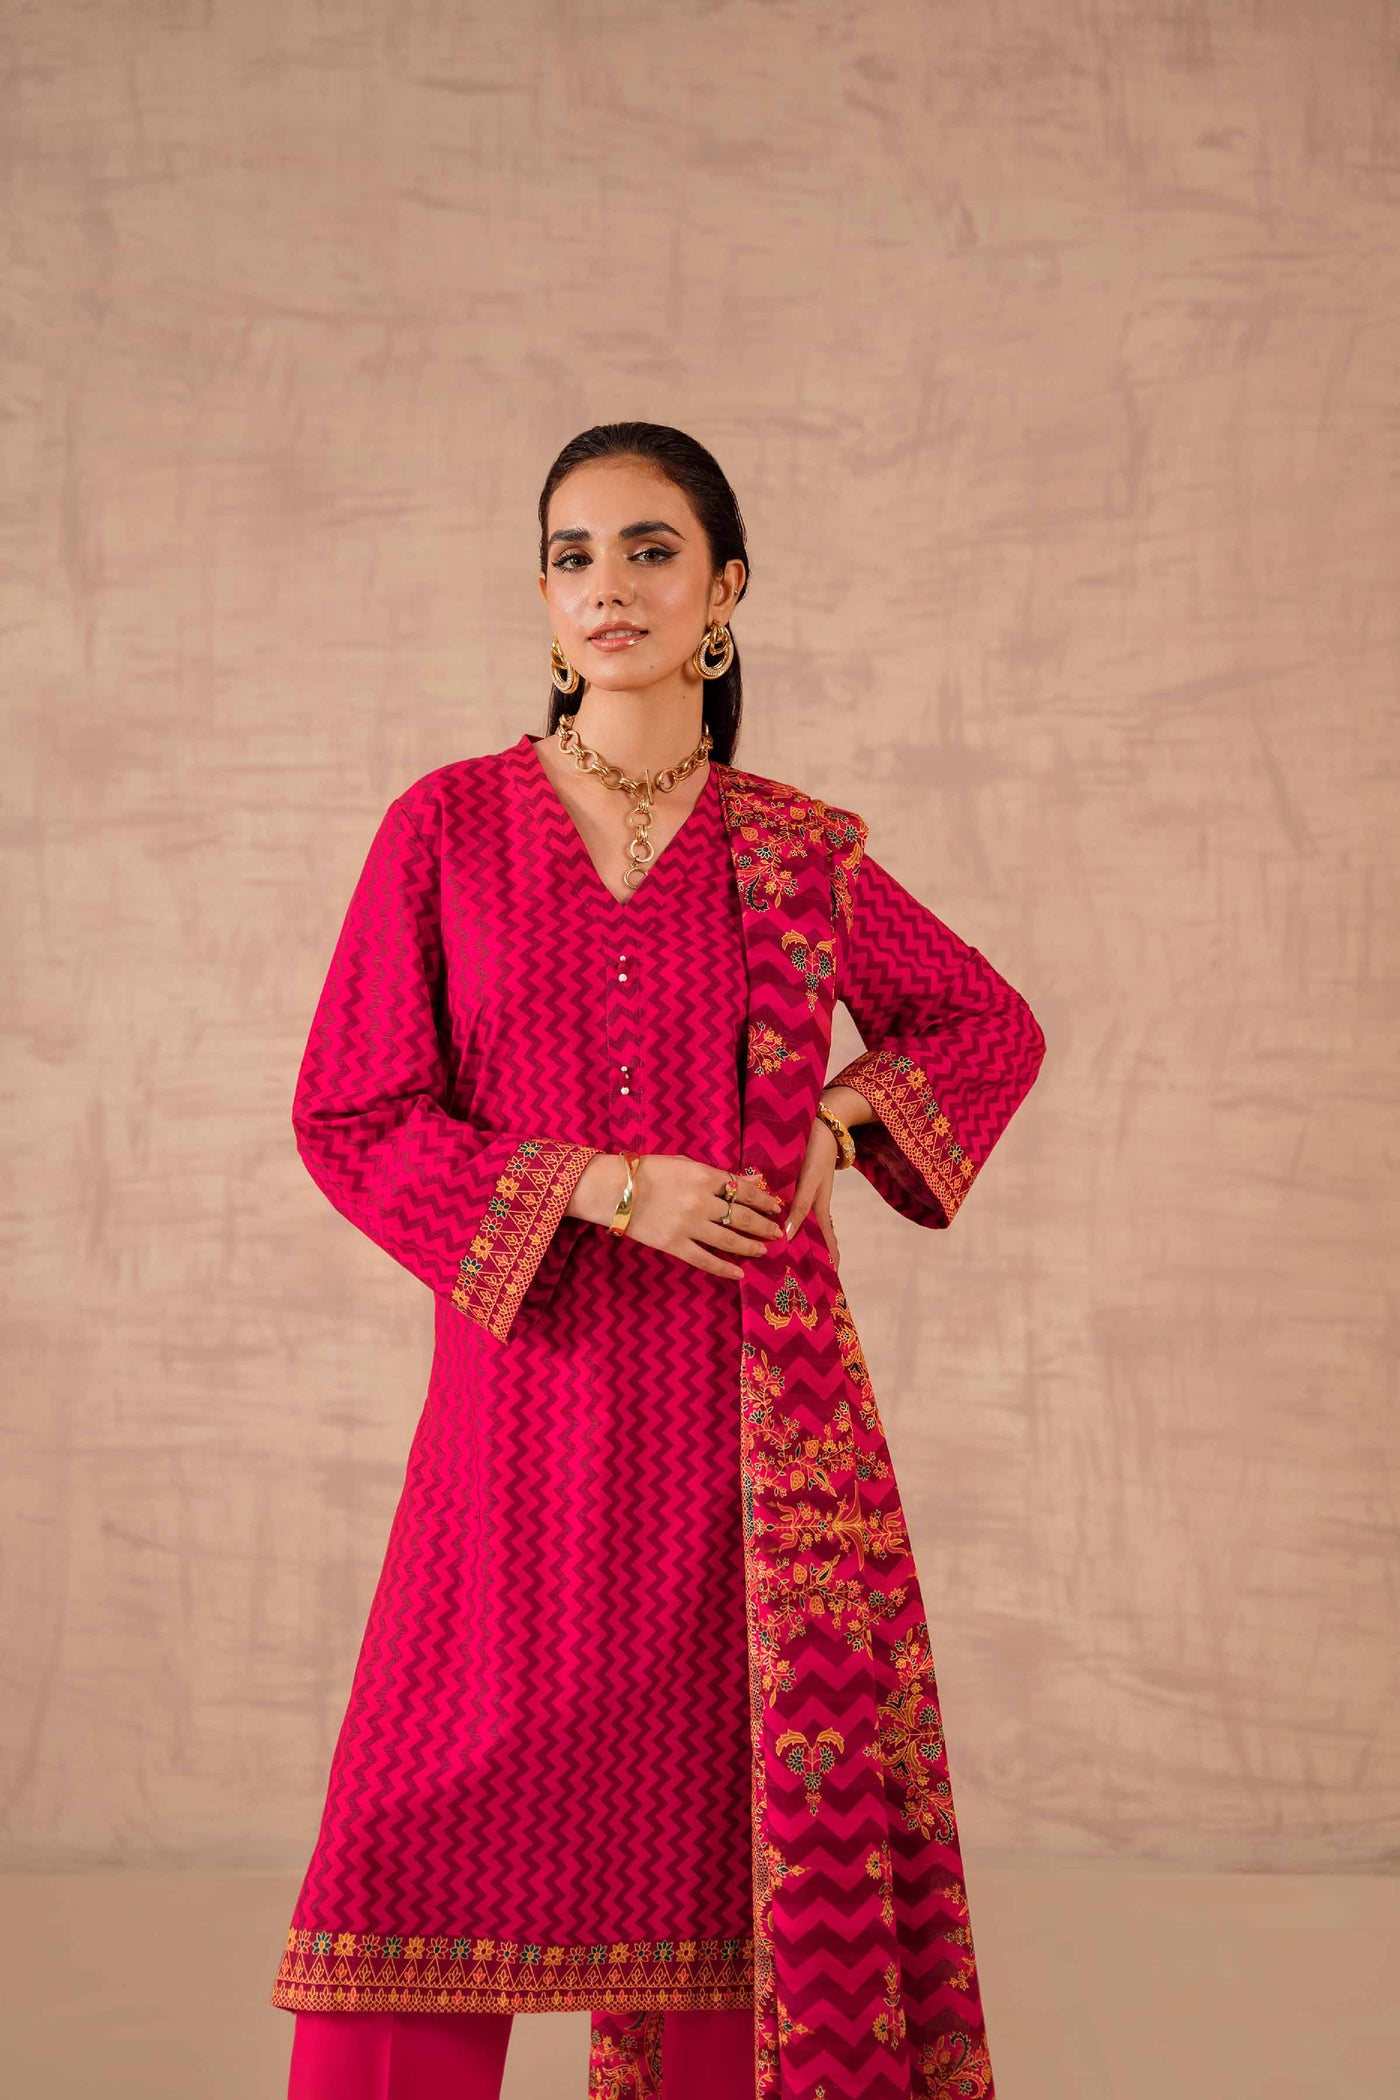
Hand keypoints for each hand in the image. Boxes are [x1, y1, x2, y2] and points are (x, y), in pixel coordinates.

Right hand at [571, 1152, 785, 1281]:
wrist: (613, 1190)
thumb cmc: (646, 1171)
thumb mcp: (683, 1163)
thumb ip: (710, 1174)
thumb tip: (738, 1184)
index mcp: (705, 1176)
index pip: (744, 1190)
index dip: (764, 1199)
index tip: (775, 1206)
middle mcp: (703, 1202)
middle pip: (743, 1217)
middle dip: (763, 1225)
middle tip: (776, 1232)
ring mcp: (690, 1226)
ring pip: (730, 1241)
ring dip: (750, 1247)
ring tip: (763, 1250)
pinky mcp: (675, 1245)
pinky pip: (706, 1260)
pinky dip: (725, 1268)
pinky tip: (739, 1273)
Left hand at [784, 1113, 840, 1272]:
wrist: (823, 1125)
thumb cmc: (816, 1152)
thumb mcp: (809, 1181)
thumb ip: (799, 1207)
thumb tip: (788, 1236)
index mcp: (819, 1207)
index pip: (827, 1241)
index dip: (830, 1259)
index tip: (831, 1279)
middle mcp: (815, 1204)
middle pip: (818, 1236)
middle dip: (815, 1255)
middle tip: (806, 1277)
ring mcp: (810, 1195)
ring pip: (807, 1225)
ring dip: (804, 1241)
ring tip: (794, 1259)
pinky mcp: (803, 1185)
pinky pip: (800, 1211)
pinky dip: (795, 1222)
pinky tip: (785, 1226)